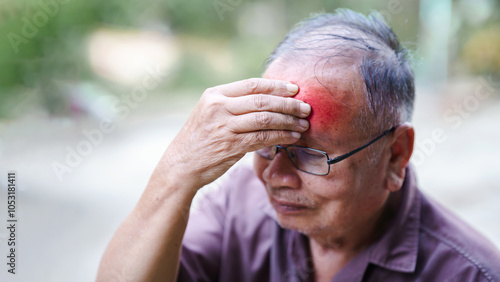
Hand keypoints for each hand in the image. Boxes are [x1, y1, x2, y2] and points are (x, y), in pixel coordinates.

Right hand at [157, 78, 310, 189]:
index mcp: (215, 94)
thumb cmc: (200, 139)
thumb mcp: (210, 113)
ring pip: (266, 118)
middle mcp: (219, 107)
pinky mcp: (231, 145)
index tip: (295, 89)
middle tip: (306, 108)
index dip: (277, 86)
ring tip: (303, 124)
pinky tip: (292, 137)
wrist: (181, 164)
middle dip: (289, 104)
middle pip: (263, 100)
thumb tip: (268, 100)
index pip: (252, 85)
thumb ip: (234, 105)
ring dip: (288, 121)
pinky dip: (281, 136)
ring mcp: (224, 126)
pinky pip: (263, 137)